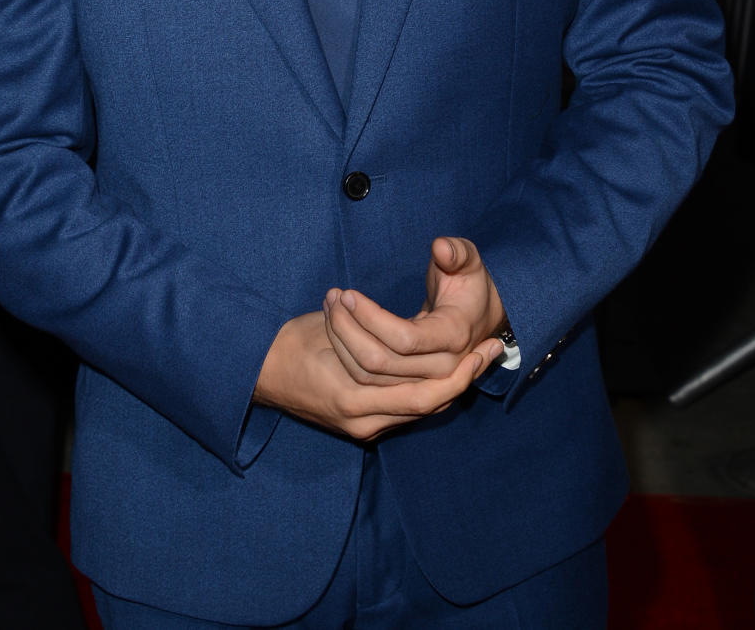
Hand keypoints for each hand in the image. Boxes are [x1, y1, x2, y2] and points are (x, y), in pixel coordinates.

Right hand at [253, 305, 491, 442]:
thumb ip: (367, 340)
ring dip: (451, 383)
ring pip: (422, 408)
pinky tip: (449, 373)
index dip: (458, 375)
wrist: (261, 371)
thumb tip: (408, 338)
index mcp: (355, 399)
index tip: (481, 348)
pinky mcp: (362, 426)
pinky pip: (406, 410)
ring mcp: (363, 428)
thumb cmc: (293, 342)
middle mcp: (364, 422)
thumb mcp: (330, 327)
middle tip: (493, 351)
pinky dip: (430, 391)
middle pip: (430, 405)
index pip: (424, 396)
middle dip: (465, 378)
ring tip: (478, 357)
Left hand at [323, 237, 506, 388]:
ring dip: (341, 341)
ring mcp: (423, 382)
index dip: (371, 318)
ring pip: (368, 376)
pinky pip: (368, 380)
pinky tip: (336, 326)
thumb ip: (457, 252)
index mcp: (454, 336)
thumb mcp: (469, 261)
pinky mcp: (407, 386)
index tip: (349, 293)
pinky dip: (346, 355)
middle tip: (332, 297)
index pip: (404, 339)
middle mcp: (441, 367)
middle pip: (380, 362)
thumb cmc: (469, 284)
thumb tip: (441, 248)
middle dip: (348, 329)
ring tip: (330, 306)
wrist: (477, 318)